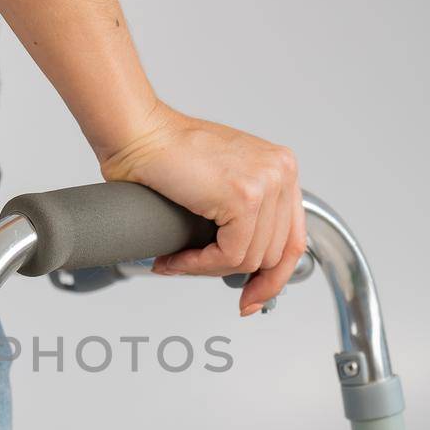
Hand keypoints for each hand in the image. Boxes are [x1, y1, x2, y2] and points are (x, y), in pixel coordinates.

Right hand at [98, 102, 306, 315]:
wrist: (137, 133)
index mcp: (281, 168)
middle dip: (231, 273)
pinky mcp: (245, 197)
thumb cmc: (165, 153)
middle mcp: (281, 171)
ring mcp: (267, 182)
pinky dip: (200, 265)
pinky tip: (176, 258)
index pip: (292, 239)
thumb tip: (248, 262)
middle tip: (195, 271)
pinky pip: (230, 255)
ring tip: (178, 260)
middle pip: (273, 254)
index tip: (252, 297)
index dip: (271, 277)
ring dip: (208, 268)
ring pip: (250, 259)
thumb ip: (242, 212)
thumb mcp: (221, 182)